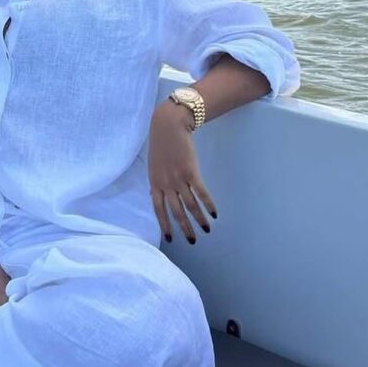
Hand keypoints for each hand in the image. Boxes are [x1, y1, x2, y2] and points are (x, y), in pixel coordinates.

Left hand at [148, 100, 217, 244]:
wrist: (169, 125)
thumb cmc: (160, 143)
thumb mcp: (153, 165)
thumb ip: (156, 181)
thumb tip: (155, 195)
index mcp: (155, 182)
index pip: (158, 209)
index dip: (164, 224)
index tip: (170, 239)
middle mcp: (166, 183)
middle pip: (176, 211)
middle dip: (184, 228)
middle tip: (192, 241)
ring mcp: (178, 178)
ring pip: (190, 205)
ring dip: (199, 219)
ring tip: (206, 230)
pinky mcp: (191, 172)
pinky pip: (201, 193)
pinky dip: (208, 204)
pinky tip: (214, 214)